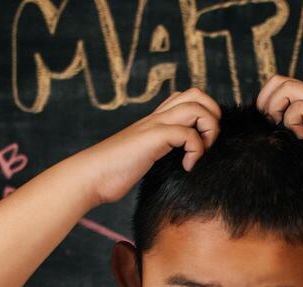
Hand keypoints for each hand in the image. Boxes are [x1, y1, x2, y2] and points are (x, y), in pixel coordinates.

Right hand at [75, 87, 222, 204]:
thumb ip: (158, 155)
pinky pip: (187, 133)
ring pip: (196, 107)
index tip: (202, 144)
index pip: (187, 99)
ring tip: (200, 153)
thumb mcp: (143, 161)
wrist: (89, 177)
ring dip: (209, 130)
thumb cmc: (112, 174)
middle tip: (207, 144)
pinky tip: (187, 167)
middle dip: (213, 116)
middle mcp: (156, 118)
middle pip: (197, 94)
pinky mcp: (152, 138)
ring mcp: (154, 125)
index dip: (204, 115)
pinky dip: (196, 151)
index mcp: (155, 121)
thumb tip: (177, 166)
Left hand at [254, 74, 302, 171]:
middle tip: (273, 127)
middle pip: (278, 81)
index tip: (272, 127)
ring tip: (286, 130)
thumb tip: (291, 146)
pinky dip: (294, 122)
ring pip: (287, 88)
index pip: (280, 85)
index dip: (268, 101)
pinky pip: (301, 108)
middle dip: (265, 103)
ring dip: (277, 109)